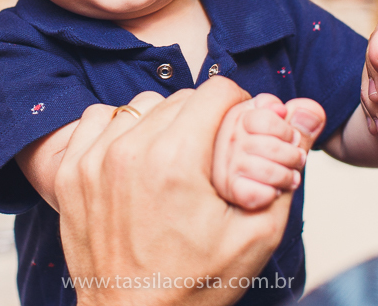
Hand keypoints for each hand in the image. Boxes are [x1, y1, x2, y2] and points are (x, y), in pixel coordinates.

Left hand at [56, 78, 324, 305]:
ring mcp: (93, 160)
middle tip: (211, 156)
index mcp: (176, 160)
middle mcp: (129, 150)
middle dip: (204, 119)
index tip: (240, 131)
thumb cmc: (193, 286)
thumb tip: (305, 113)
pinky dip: (118, 129)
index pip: (217, 91)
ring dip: (162, 122)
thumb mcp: (256, 234)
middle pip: (181, 98)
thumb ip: (285, 167)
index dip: (239, 107)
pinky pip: (98, 119)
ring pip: (141, 106)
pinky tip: (133, 158)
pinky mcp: (71, 172)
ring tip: (173, 160)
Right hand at [212, 94, 317, 210]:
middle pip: (271, 146)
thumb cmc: (265, 156)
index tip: (292, 138)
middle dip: (293, 156)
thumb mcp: (280, 131)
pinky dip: (271, 194)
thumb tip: (312, 111)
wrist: (241, 198)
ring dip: (286, 177)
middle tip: (298, 159)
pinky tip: (273, 192)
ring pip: (267, 171)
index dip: (286, 131)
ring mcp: (225, 165)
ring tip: (291, 178)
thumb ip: (296, 120)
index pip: (266, 119)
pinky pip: (256, 193)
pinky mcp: (229, 190)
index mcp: (239, 116)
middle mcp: (226, 139)